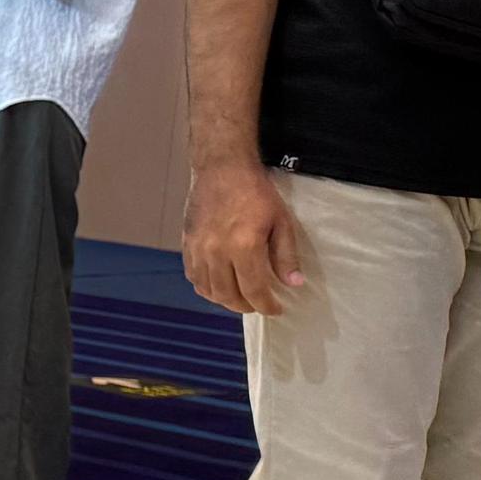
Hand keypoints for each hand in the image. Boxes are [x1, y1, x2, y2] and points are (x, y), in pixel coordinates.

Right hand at [184, 162, 304, 317]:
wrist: (222, 169)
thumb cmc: (255, 192)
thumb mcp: (281, 221)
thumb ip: (285, 255)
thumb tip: (293, 283)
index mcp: (243, 246)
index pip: (253, 290)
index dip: (266, 305)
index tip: (275, 310)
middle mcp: (217, 252)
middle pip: (228, 295)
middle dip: (246, 306)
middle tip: (259, 306)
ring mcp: (198, 249)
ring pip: (208, 289)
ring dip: (225, 299)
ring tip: (240, 298)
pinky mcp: (187, 244)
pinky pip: (193, 276)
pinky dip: (206, 287)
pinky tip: (218, 285)